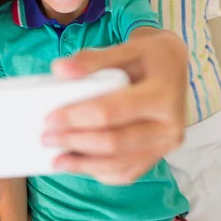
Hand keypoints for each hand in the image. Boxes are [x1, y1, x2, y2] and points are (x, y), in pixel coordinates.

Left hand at [43, 29, 187, 184]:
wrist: (174, 66)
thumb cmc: (149, 56)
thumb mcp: (125, 48)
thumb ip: (93, 59)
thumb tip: (59, 70)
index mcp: (162, 96)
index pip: (111, 112)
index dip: (76, 118)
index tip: (49, 119)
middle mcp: (170, 126)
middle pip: (114, 142)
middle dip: (75, 142)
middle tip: (46, 138)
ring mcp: (166, 145)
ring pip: (120, 164)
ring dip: (84, 165)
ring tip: (56, 160)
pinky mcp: (158, 155)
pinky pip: (127, 172)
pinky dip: (101, 172)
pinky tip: (79, 164)